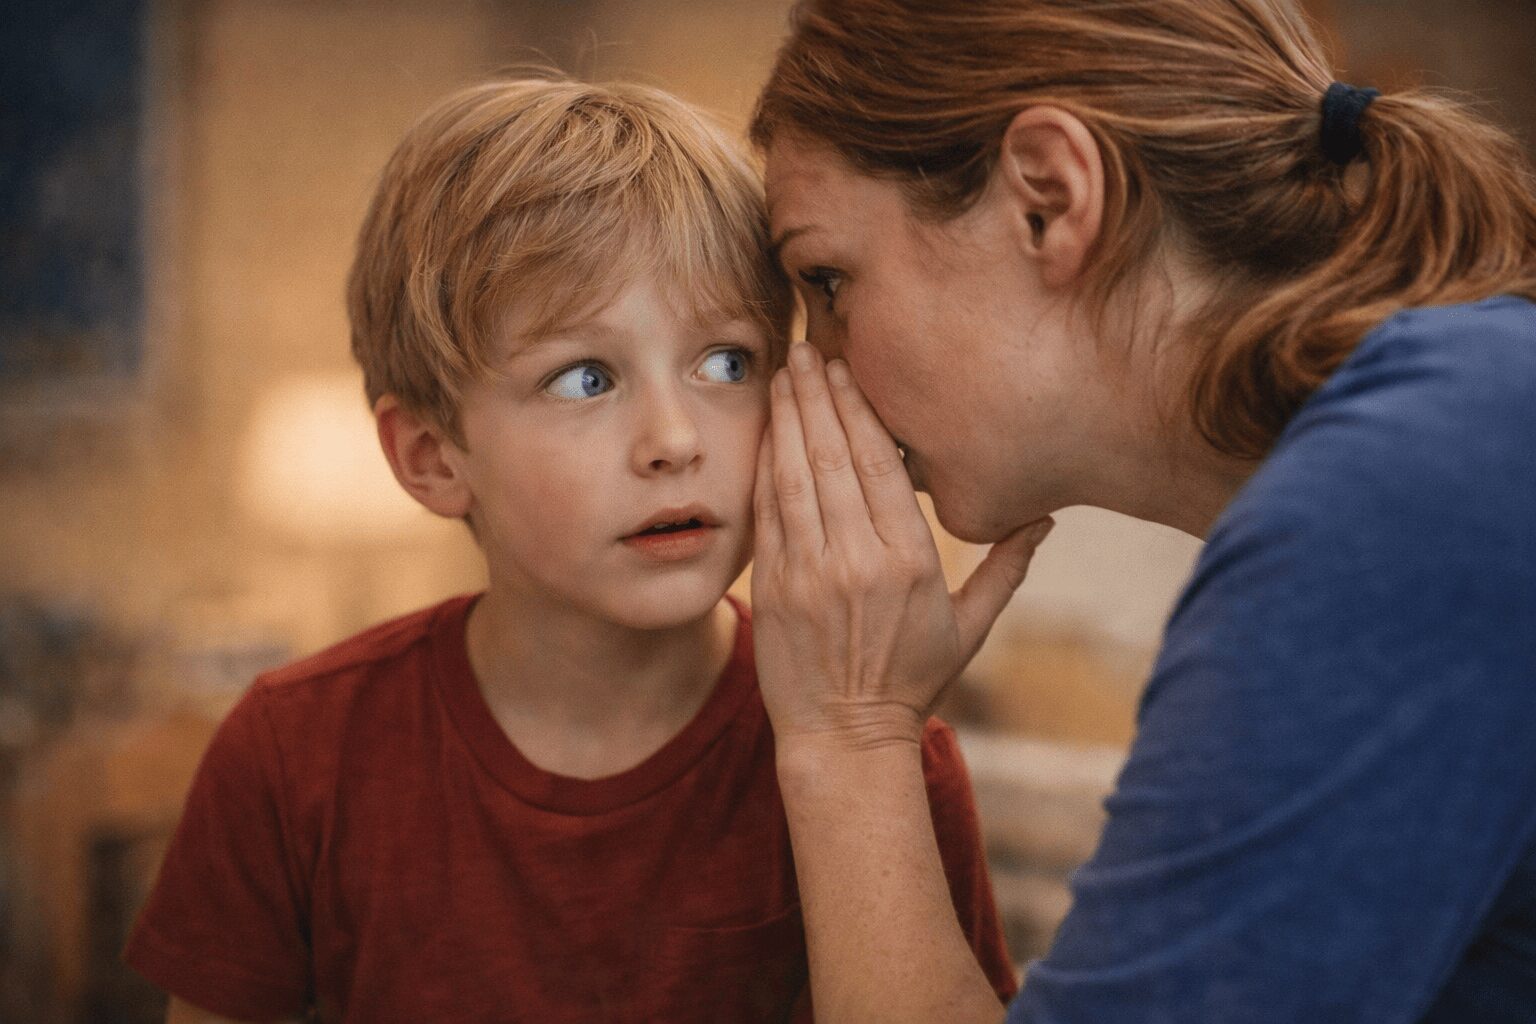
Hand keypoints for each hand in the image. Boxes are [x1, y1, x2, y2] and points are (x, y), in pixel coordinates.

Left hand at [752, 343, 1053, 752]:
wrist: (844, 738)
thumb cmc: (912, 680)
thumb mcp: (970, 627)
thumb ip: (1006, 567)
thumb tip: (1046, 517)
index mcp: (909, 561)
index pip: (881, 464)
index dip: (860, 409)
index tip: (848, 369)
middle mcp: (857, 559)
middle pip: (833, 456)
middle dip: (819, 396)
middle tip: (808, 349)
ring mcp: (808, 571)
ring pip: (794, 475)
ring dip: (787, 418)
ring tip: (784, 374)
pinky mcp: (771, 585)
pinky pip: (766, 511)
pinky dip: (764, 465)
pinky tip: (765, 430)